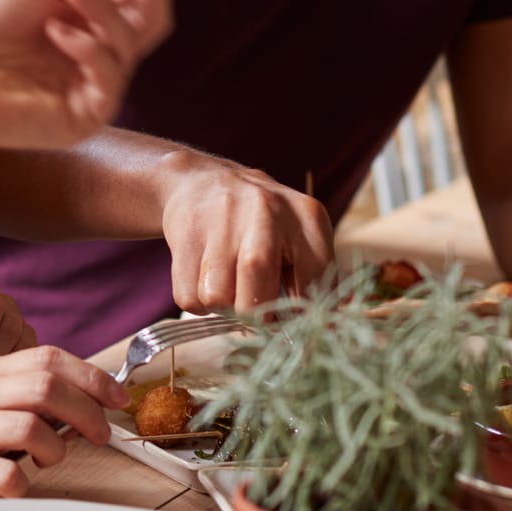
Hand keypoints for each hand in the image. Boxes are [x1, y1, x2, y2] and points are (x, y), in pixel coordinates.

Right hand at [0, 346, 128, 502]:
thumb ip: (14, 389)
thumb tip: (76, 401)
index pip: (46, 358)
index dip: (91, 375)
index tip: (117, 396)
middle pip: (47, 389)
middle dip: (88, 412)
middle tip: (102, 434)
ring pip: (32, 430)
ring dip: (58, 450)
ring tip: (52, 459)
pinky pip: (6, 476)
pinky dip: (25, 484)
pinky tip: (18, 484)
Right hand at [160, 155, 333, 312]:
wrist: (199, 180)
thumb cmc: (259, 221)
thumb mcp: (298, 237)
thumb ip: (314, 280)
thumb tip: (325, 330)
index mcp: (307, 216)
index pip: (314, 288)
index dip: (299, 316)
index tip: (288, 316)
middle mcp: (266, 212)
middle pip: (258, 300)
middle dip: (255, 316)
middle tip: (253, 302)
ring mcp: (222, 219)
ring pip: (218, 300)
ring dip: (221, 305)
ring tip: (226, 281)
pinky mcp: (186, 231)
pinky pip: (188, 296)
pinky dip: (195, 299)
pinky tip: (203, 274)